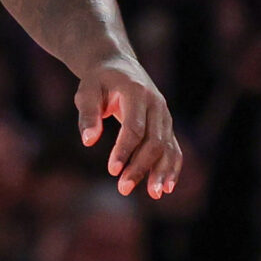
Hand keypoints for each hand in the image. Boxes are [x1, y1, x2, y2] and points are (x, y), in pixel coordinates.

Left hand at [78, 55, 181, 199]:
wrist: (118, 65)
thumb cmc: (98, 80)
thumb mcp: (86, 90)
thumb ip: (87, 114)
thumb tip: (89, 141)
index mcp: (137, 93)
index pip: (134, 127)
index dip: (124, 150)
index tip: (112, 170)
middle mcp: (156, 104)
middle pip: (154, 141)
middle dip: (140, 166)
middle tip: (123, 188)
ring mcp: (164, 115)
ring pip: (168, 147)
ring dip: (161, 172)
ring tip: (154, 195)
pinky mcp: (166, 125)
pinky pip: (173, 148)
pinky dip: (172, 167)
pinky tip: (166, 187)